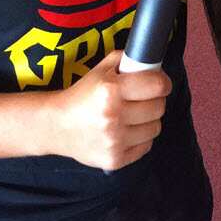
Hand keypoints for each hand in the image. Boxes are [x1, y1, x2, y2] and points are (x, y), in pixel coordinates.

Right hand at [48, 50, 171, 170]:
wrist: (57, 125)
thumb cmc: (82, 94)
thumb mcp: (101, 69)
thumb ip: (126, 60)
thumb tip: (151, 60)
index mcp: (111, 90)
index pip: (157, 85)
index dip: (162, 82)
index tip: (160, 83)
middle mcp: (113, 116)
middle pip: (158, 107)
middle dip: (155, 100)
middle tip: (144, 98)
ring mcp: (114, 141)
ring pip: (155, 128)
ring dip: (148, 120)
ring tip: (134, 115)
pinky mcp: (114, 160)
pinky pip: (146, 146)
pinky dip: (141, 138)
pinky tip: (128, 130)